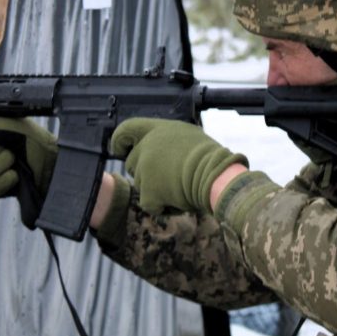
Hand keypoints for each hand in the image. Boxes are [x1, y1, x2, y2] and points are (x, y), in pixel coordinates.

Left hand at [109, 118, 246, 214]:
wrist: (216, 176)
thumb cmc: (211, 158)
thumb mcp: (189, 137)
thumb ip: (169, 141)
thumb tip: (162, 153)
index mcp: (158, 130)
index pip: (127, 129)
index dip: (120, 140)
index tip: (119, 148)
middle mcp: (147, 147)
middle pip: (133, 162)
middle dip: (146, 173)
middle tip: (167, 177)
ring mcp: (145, 170)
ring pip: (141, 185)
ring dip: (157, 190)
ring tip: (181, 187)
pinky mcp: (148, 192)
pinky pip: (149, 204)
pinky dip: (162, 206)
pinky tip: (180, 201)